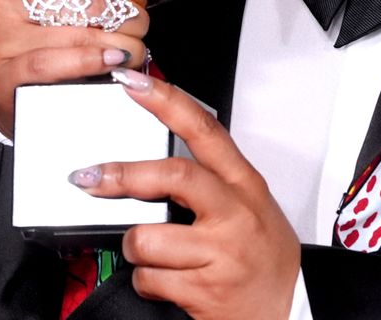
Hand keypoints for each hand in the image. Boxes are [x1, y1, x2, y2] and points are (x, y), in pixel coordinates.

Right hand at [0, 0, 168, 138]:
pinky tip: (114, 61)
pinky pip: (54, 64)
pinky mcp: (5, 76)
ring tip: (133, 50)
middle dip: (128, 13)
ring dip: (123, 45)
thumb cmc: (45, 34)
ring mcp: (3, 39)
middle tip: (139, 24)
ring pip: (80, 34)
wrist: (17, 87)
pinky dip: (92, 62)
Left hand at [73, 71, 300, 319]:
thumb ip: (212, 182)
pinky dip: (146, 282)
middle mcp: (236, 215)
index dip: (166, 102)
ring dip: (135, 249)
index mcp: (245, 186)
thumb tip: (153, 161)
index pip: (205, 131)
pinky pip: (149, 280)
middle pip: (173, 176)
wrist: (288, 313)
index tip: (132, 83)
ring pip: (147, 239)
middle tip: (91, 178)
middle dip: (124, 175)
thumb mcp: (251, 208)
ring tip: (150, 254)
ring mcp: (221, 255)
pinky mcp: (205, 292)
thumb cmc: (265, 259)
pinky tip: (166, 282)